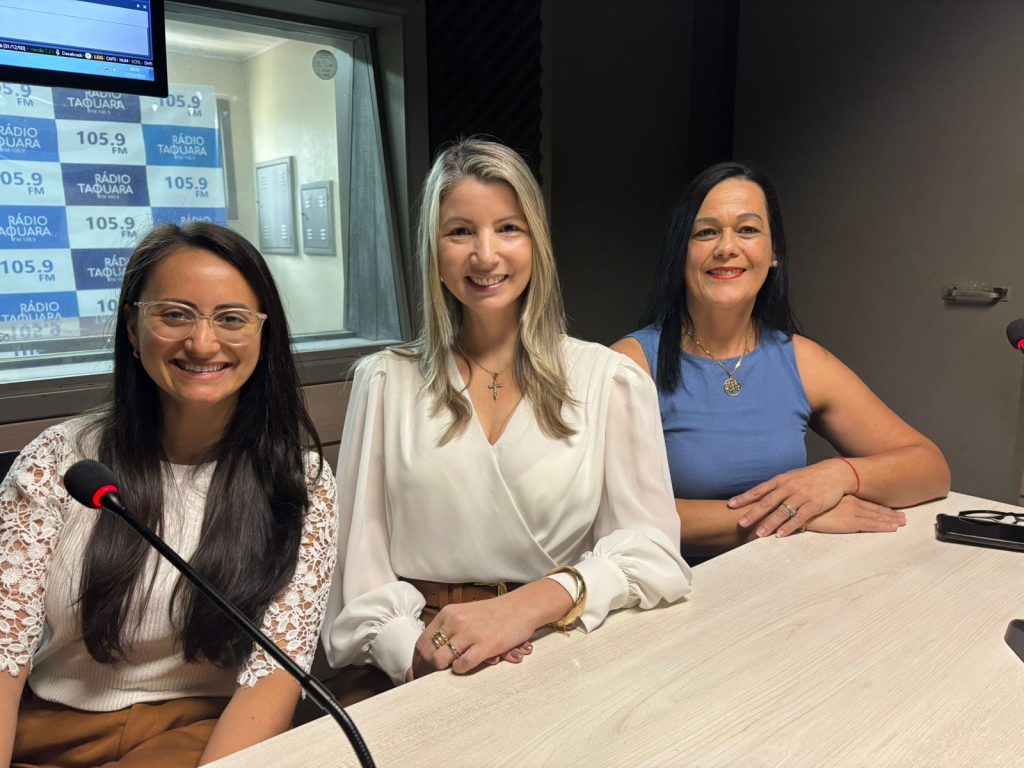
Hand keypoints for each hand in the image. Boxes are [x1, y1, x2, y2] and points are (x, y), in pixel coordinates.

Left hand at [409, 592, 538, 679]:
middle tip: (429, 681)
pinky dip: (460, 670)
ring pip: (440, 660)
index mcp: (448, 614)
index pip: (422, 642)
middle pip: (427, 653)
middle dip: (425, 671)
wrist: (521, 607)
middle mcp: (455, 622)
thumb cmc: (494, 614)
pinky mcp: (485, 645)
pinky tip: (464, 668)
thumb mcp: (465, 614)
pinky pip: (462, 665)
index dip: (418, 661)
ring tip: (446, 676)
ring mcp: (469, 633)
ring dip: (441, 672)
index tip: (419, 672)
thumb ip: (448, 629)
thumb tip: (431, 652)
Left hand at [729, 459, 857, 537]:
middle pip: (768, 502)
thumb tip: (759, 495)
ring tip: (759, 534)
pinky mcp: (815, 504)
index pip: (759, 490)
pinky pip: (800, 517)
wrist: (836, 473)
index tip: (731, 505)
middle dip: (753, 513)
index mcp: (781, 480)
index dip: (745, 497)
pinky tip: (782, 535)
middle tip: (741, 523)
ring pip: (782, 511)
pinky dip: (790, 526)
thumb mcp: (791, 477)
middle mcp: (789, 487)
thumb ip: (776, 487)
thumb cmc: (810, 477)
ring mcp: (802, 495)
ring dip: (770, 523)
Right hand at [801, 495, 905, 533]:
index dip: (881, 508)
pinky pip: (871, 525)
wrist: (799, 509)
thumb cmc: (806, 506)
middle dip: (890, 514)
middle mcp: (852, 504)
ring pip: (876, 517)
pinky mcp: (850, 522)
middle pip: (875, 510)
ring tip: (902, 523)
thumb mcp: (820, 501)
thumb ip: (829, 504)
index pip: (867, 504)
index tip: (891, 510)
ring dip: (890, 520)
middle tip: (904, 518)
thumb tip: (831, 507)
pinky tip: (892, 528)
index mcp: (845, 498)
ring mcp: (852, 513)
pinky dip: (883, 526)